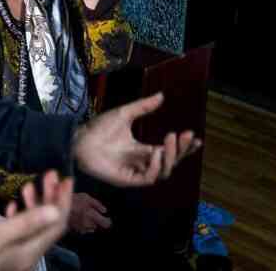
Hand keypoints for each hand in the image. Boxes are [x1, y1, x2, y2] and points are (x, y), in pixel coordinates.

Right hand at [0, 171, 73, 270]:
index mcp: (28, 252)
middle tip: (50, 175)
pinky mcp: (1, 250)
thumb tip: (54, 210)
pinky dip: (19, 214)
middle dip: (51, 198)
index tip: (66, 180)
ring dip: (35, 203)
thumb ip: (26, 223)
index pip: (55, 224)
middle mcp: (25, 254)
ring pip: (33, 225)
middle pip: (47, 224)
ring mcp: (13, 253)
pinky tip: (12, 203)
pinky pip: (19, 230)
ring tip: (30, 183)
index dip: (63, 201)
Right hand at [68, 193, 111, 234]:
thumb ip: (97, 204)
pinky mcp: (75, 231)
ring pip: (90, 228)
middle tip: (91, 213)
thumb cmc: (71, 200)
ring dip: (89, 223)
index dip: (108, 221)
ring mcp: (81, 229)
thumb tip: (104, 210)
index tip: (107, 218)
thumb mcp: (86, 197)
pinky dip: (82, 225)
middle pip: (97, 226)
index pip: (106, 223)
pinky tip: (78, 218)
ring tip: (83, 214)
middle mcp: (88, 224)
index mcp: (92, 215)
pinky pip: (82, 229)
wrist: (56, 206)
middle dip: (96, 221)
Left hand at [73, 93, 201, 187]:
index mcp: (142, 149)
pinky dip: (156, 167)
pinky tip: (157, 153)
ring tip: (169, 141)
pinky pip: (149, 178)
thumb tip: (161, 96)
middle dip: (182, 150)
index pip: (168, 150)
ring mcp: (136, 172)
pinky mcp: (128, 180)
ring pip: (164, 171)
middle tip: (186, 136)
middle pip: (171, 162)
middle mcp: (142, 162)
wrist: (79, 139)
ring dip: (170, 157)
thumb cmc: (98, 128)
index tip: (196, 137)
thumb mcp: (124, 114)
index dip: (183, 147)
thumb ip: (143, 107)